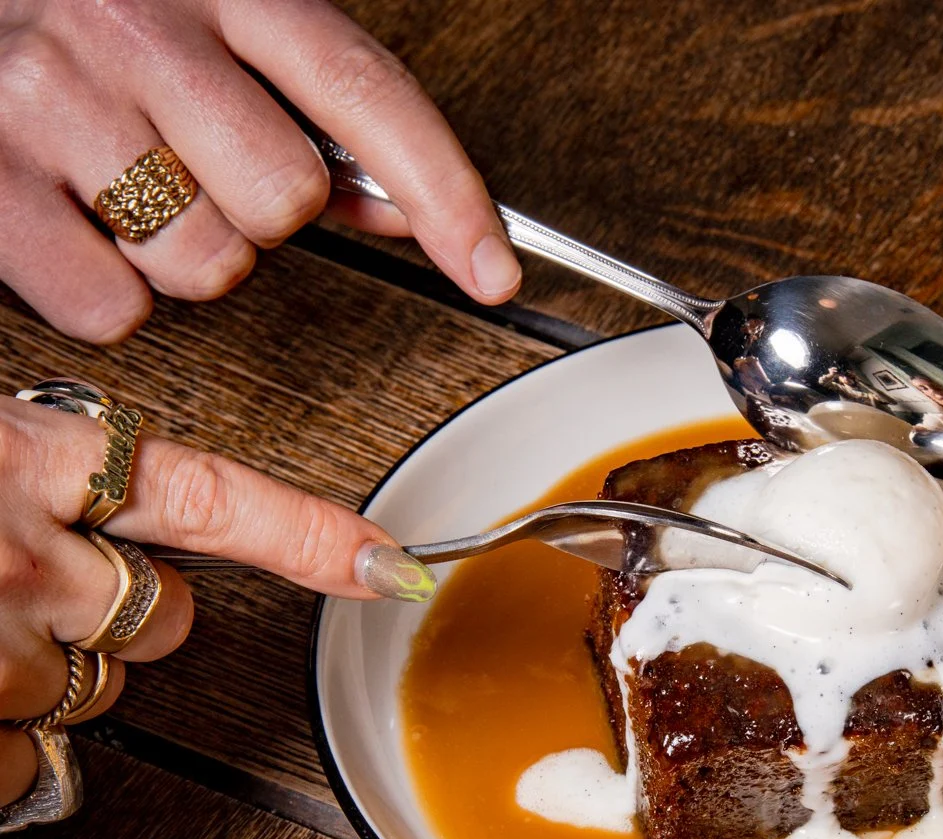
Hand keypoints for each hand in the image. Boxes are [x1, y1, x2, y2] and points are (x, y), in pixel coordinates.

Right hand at [0, 0, 519, 342]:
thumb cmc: (82, 25)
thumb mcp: (204, 30)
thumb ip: (307, 110)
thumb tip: (407, 210)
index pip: (366, 95)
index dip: (446, 193)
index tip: (493, 272)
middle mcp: (130, 25)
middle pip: (287, 200)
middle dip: (255, 213)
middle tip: (189, 170)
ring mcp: (52, 97)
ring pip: (207, 263)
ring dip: (181, 257)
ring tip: (120, 190)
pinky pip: (114, 309)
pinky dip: (105, 295)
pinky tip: (73, 225)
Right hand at [0, 394, 432, 806]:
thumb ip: (41, 467)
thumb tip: (96, 490)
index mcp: (29, 460)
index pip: (210, 499)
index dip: (310, 537)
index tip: (391, 566)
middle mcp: (29, 558)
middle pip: (166, 620)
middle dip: (125, 614)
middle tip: (25, 580)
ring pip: (94, 691)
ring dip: (40, 673)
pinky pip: (25, 763)